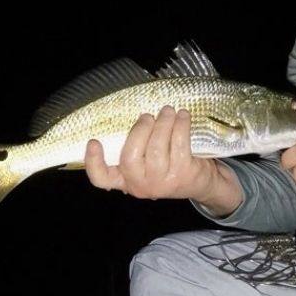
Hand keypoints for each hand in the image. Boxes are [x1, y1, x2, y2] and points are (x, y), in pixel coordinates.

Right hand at [85, 106, 222, 202]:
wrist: (201, 184)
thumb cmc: (169, 166)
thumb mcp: (146, 164)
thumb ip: (136, 148)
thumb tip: (136, 117)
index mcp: (126, 180)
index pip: (102, 179)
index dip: (94, 161)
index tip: (93, 141)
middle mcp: (141, 185)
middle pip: (130, 157)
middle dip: (139, 130)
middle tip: (148, 116)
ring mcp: (162, 182)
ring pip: (156, 148)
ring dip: (163, 123)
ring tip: (168, 111)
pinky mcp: (183, 174)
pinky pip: (179, 144)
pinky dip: (180, 125)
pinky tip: (183, 117)